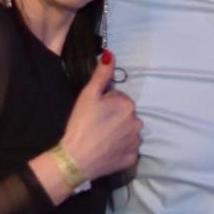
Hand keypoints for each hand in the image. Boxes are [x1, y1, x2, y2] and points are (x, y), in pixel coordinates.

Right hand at [59, 51, 141, 180]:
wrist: (76, 158)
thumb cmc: (81, 123)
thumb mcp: (88, 95)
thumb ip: (102, 74)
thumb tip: (110, 55)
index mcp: (128, 105)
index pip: (119, 99)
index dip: (105, 104)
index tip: (94, 112)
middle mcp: (137, 122)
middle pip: (125, 116)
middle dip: (114, 118)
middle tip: (96, 126)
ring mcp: (136, 142)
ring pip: (128, 133)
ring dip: (118, 134)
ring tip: (100, 139)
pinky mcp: (132, 158)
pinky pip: (128, 150)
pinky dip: (119, 150)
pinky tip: (106, 151)